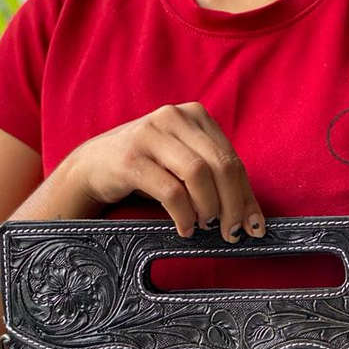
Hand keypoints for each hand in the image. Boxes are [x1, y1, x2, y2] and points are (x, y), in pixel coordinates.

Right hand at [65, 101, 265, 241]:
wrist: (93, 165)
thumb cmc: (146, 168)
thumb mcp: (183, 164)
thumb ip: (214, 179)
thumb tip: (252, 218)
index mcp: (194, 115)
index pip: (232, 159)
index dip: (246, 196)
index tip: (254, 226)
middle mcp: (174, 117)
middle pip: (221, 165)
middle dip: (232, 205)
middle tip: (231, 232)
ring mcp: (151, 134)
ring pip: (198, 174)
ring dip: (208, 208)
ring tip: (205, 227)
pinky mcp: (131, 158)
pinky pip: (171, 191)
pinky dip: (184, 216)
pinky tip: (184, 229)